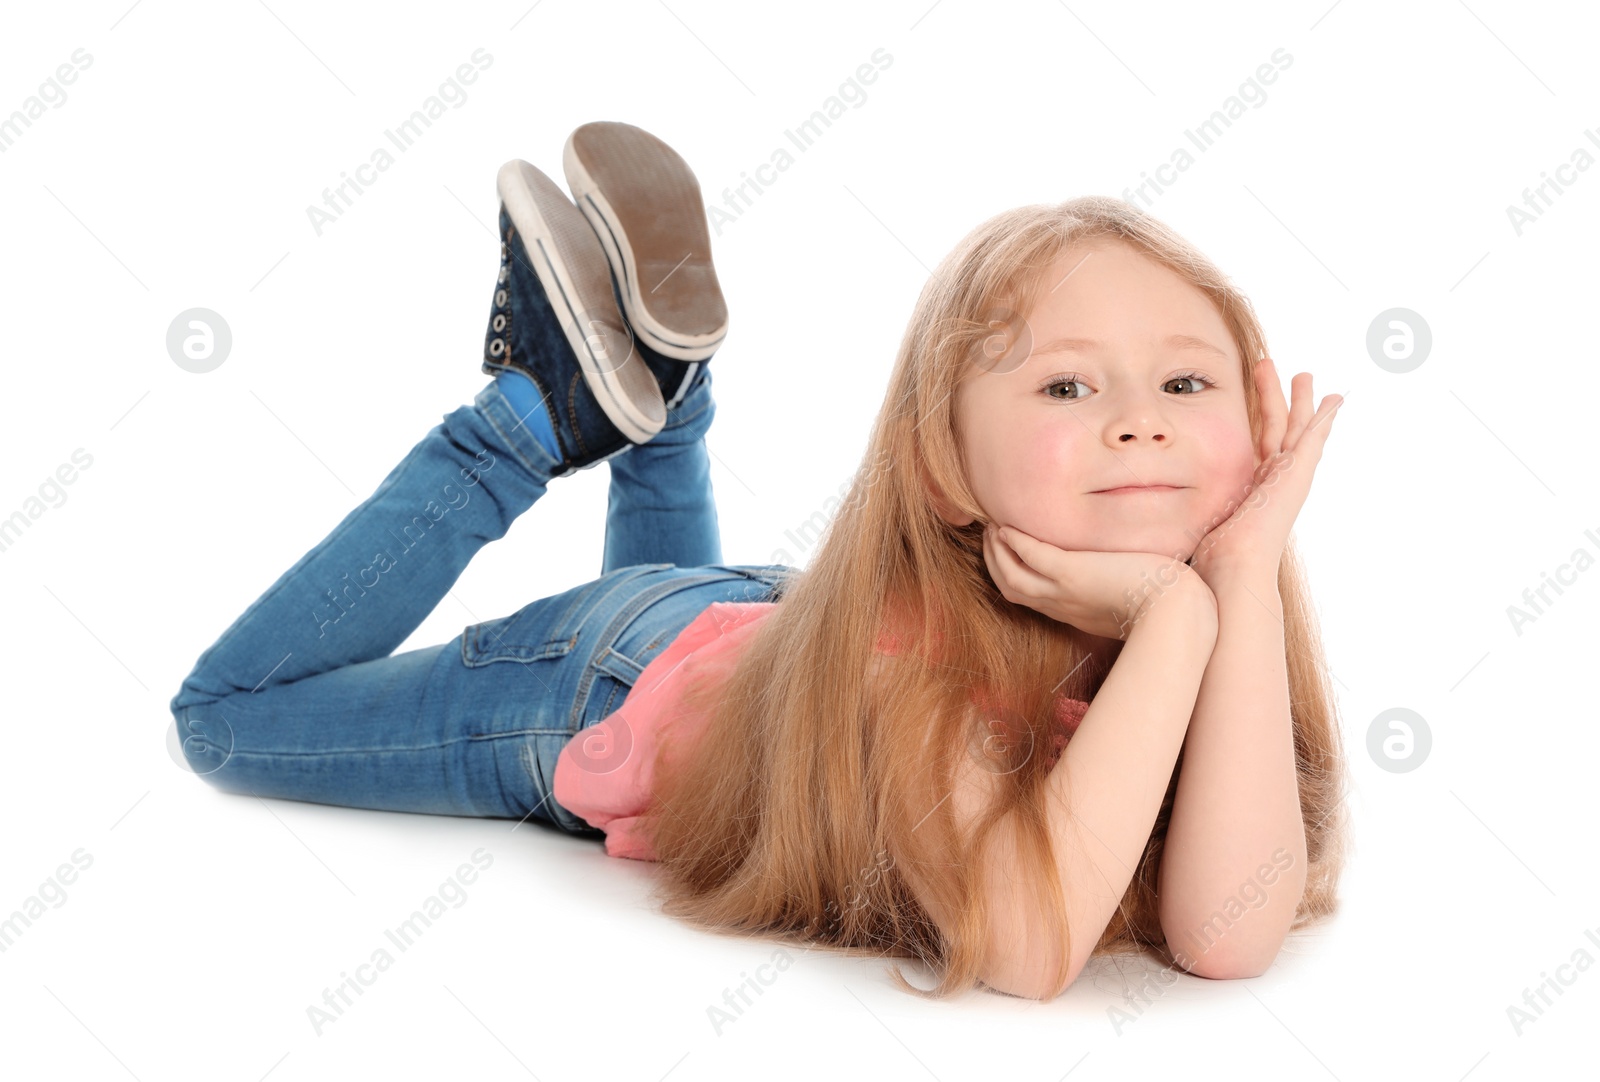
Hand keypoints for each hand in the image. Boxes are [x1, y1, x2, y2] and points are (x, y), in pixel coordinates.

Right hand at [983, 524, 1215, 639]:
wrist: (1176, 613)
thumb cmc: (1167, 606)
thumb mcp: (1134, 600)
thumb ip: (1119, 590)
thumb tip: (1127, 574)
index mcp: (1076, 613)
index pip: (1032, 596)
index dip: (1014, 575)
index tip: (1009, 554)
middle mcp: (1064, 606)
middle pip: (1013, 588)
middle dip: (996, 562)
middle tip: (990, 536)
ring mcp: (1065, 592)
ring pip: (1013, 576)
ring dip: (997, 551)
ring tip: (993, 527)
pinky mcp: (1073, 574)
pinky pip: (1031, 557)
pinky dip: (1015, 543)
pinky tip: (1008, 527)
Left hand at [1190, 359, 1343, 588]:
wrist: (1234, 571)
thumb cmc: (1210, 560)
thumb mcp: (1196, 521)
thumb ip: (1185, 508)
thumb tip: (1145, 515)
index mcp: (1253, 491)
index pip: (1259, 447)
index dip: (1259, 422)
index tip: (1258, 403)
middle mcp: (1274, 483)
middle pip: (1279, 431)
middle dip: (1279, 400)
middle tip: (1283, 373)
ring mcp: (1289, 480)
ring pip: (1297, 429)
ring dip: (1301, 401)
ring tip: (1305, 376)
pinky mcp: (1298, 477)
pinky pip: (1313, 440)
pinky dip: (1324, 419)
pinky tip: (1331, 399)